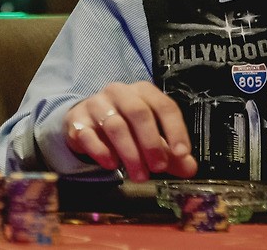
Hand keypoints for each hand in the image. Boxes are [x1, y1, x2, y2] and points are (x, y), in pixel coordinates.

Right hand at [62, 81, 195, 181]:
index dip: (175, 130)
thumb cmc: (126, 127)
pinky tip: (112, 165)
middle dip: (151, 143)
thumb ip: (171, 153)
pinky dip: (102, 152)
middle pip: (138, 112)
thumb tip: (189, 168)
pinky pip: (88, 135)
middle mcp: (118, 92)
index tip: (182, 154)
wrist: (87, 122)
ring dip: (130, 154)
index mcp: (142, 92)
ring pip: (115, 125)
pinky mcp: (76, 120)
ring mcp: (95, 104)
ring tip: (139, 175)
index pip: (164, 105)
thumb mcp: (151, 137)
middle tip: (158, 168)